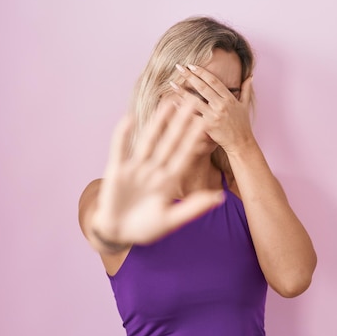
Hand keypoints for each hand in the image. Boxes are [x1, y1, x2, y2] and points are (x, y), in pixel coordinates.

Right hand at [91, 101, 224, 245]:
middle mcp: (154, 170)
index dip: (194, 139)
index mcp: (168, 180)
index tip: (206, 122)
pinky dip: (123, 135)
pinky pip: (120, 149)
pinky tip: (129, 118)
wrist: (118, 233)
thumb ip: (193, 207)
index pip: (184, 155)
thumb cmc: (145, 228)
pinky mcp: (117, 170)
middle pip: (169, 142)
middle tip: (192, 101)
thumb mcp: (171, 220)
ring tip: (167, 103)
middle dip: (180, 123)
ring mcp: (136, 169)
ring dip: (157, 122)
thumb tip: (219, 197)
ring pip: (148, 140)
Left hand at [170, 64, 255, 154]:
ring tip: (172, 83)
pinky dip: (182, 109)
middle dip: (190, 76)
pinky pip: (193, 116)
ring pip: (195, 100)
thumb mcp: (245, 106)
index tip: (192, 65)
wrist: (241, 143)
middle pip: (203, 87)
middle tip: (179, 67)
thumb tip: (250, 76)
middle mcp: (221, 105)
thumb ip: (246, 90)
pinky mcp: (208, 127)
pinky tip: (173, 103)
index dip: (202, 72)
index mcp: (229, 98)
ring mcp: (215, 116)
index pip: (214, 81)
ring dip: (182, 91)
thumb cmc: (242, 125)